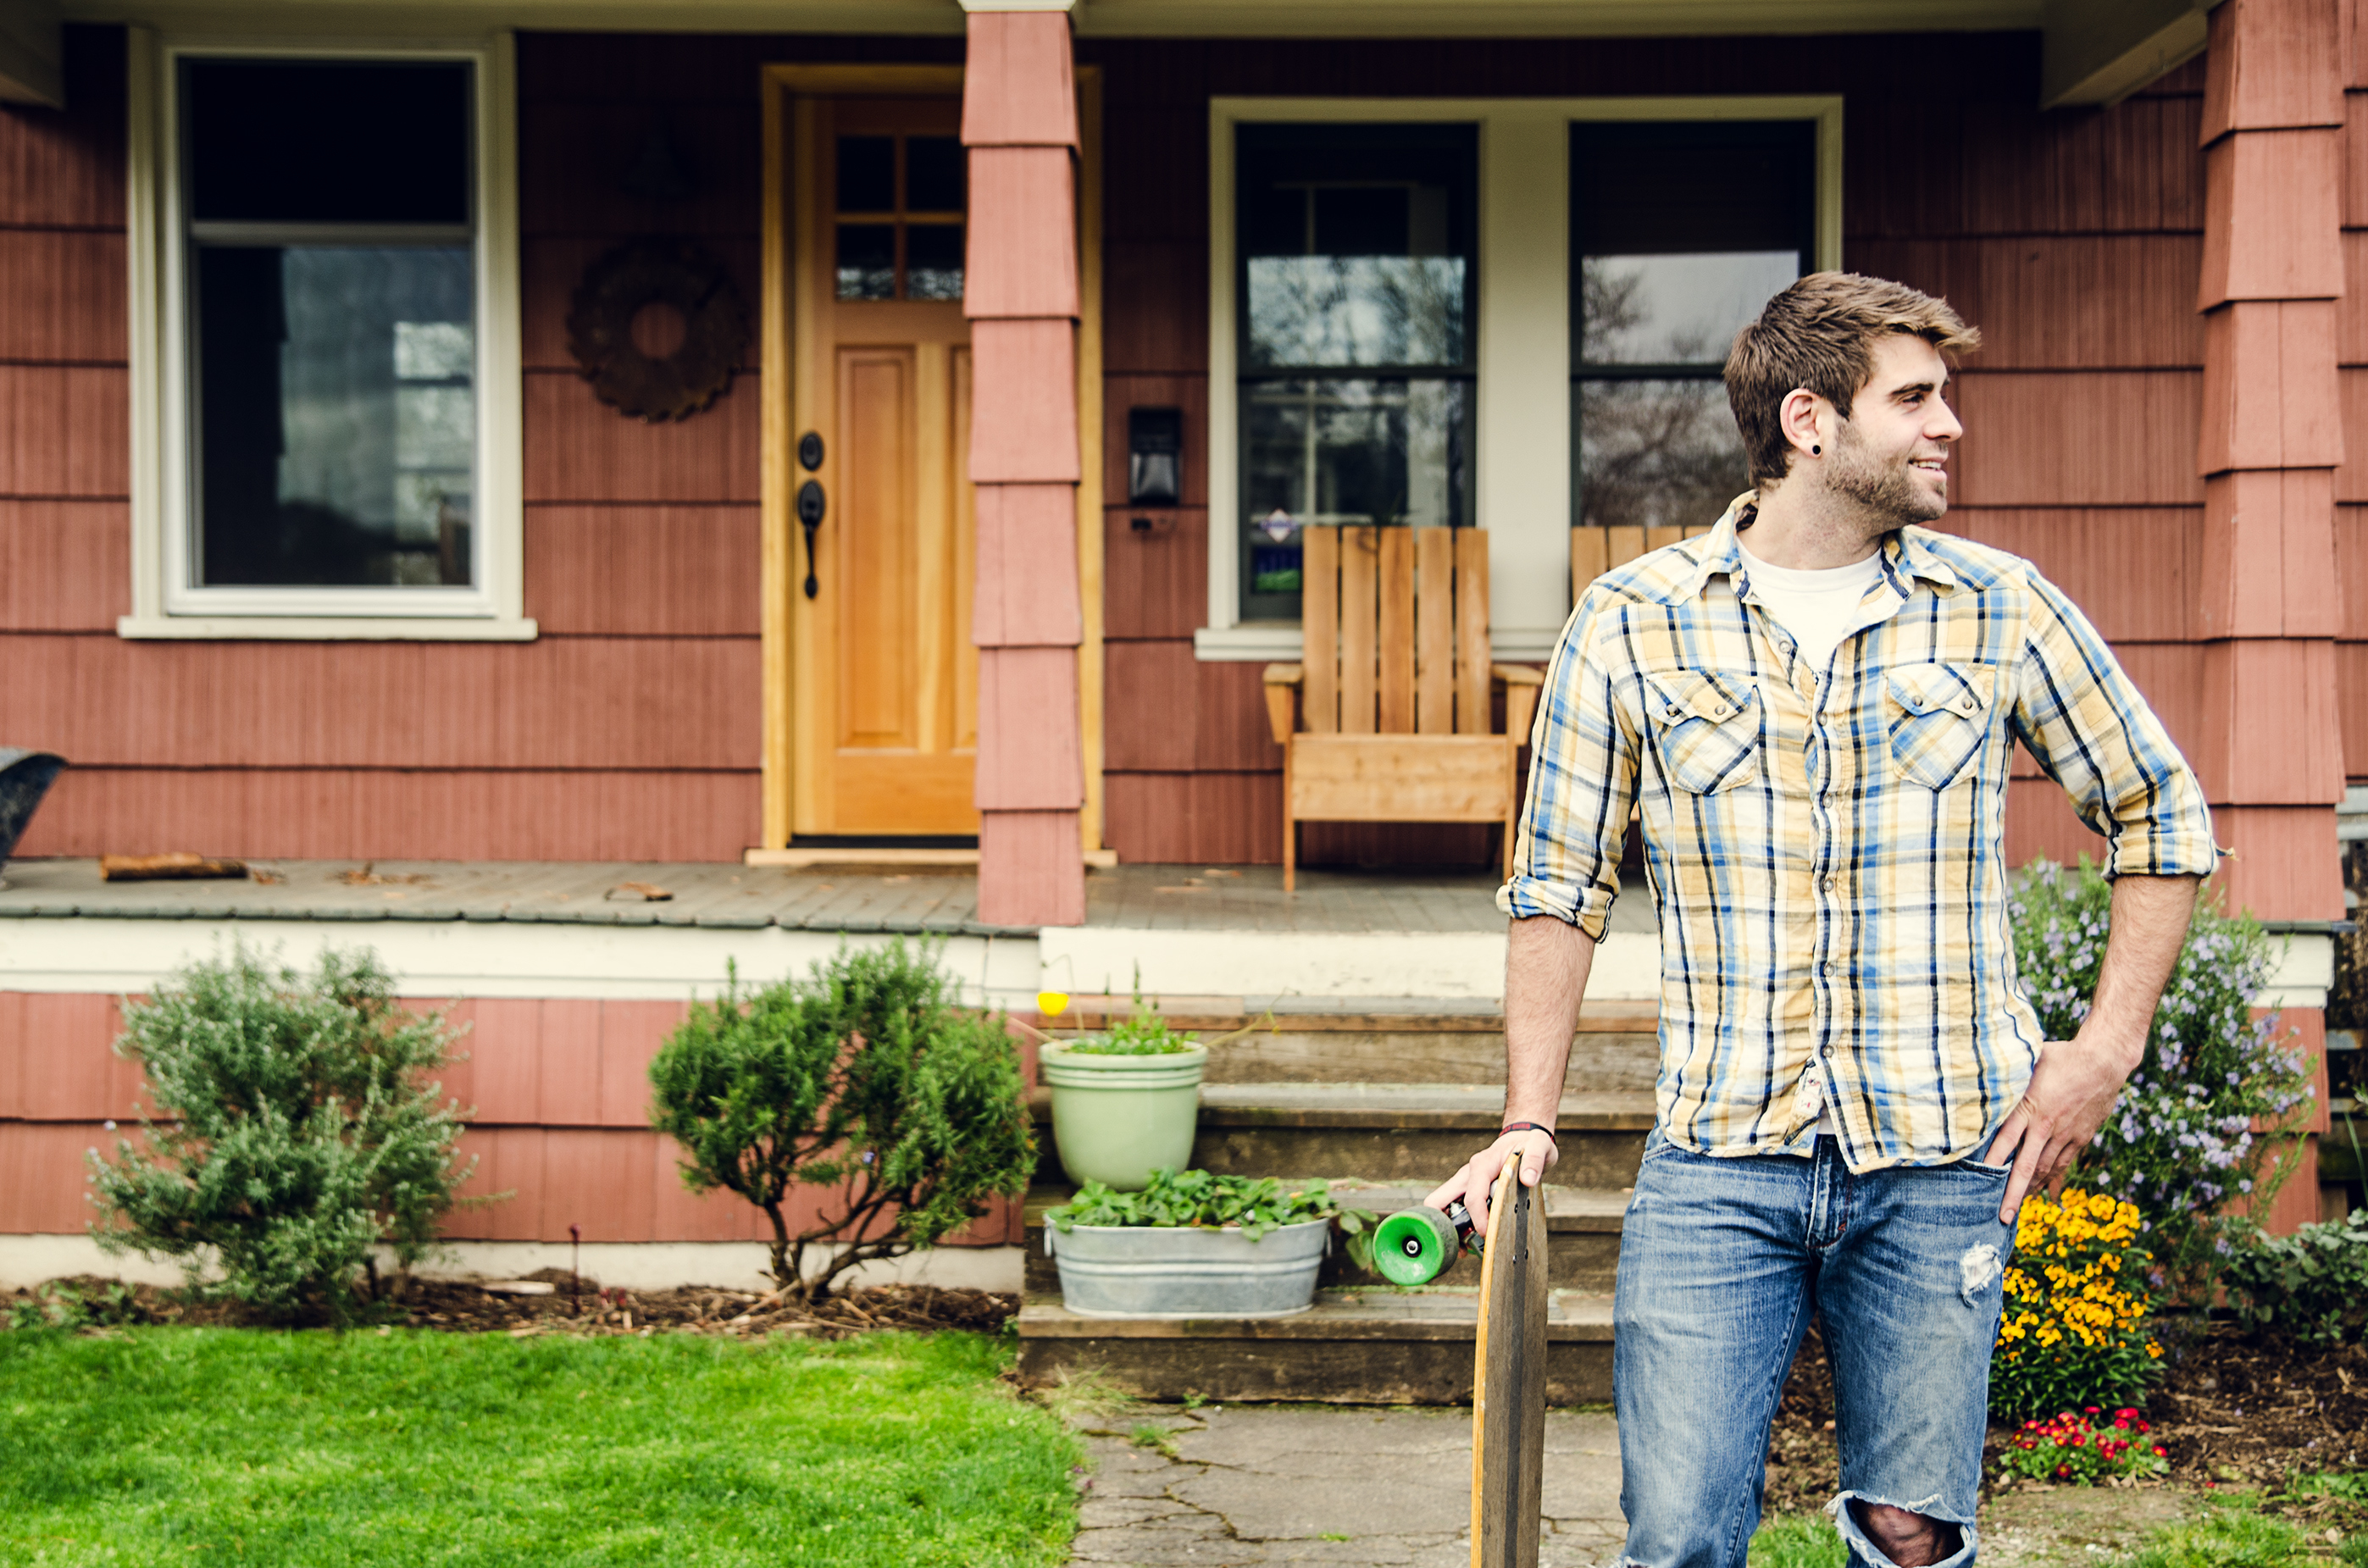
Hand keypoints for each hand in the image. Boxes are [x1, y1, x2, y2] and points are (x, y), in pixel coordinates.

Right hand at [1423, 1128, 1557, 1234]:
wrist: (1525, 1138)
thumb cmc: (1530, 1142)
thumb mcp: (1539, 1146)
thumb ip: (1534, 1160)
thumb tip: (1528, 1179)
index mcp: (1481, 1165)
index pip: (1472, 1197)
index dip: (1478, 1219)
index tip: (1488, 1235)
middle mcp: (1468, 1175)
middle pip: (1439, 1202)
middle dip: (1446, 1227)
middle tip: (1463, 1247)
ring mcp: (1466, 1183)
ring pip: (1444, 1209)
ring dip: (1452, 1230)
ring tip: (1467, 1249)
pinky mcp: (1470, 1191)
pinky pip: (1456, 1211)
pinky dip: (1460, 1226)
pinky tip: (1475, 1238)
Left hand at [1987, 1032, 2141, 1223]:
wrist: (2105, 1061)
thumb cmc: (2063, 1056)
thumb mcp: (2030, 1062)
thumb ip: (2009, 1075)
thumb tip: (1983, 1071)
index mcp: (2031, 1108)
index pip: (2005, 1141)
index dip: (1992, 1162)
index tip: (1979, 1180)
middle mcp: (2047, 1127)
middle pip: (2027, 1166)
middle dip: (2013, 1193)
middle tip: (2003, 1216)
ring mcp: (2066, 1135)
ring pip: (2046, 1169)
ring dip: (2031, 1189)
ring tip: (2017, 1206)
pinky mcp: (2081, 1137)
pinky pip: (2065, 1163)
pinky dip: (2055, 1180)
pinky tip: (2048, 1193)